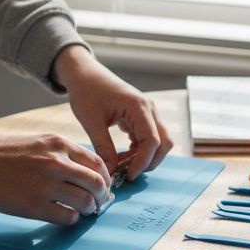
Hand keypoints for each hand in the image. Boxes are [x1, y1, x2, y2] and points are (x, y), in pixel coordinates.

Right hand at [0, 126, 110, 224]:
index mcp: (59, 144)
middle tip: (98, 203)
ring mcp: (47, 184)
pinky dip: (71, 219)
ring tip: (81, 211)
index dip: (104, 178)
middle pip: (97, 184)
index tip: (102, 186)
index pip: (97, 163)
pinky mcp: (34, 205)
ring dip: (88, 210)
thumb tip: (83, 173)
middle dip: (102, 197)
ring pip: (86, 202)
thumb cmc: (1, 152)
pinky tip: (64, 216)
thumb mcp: (37, 141)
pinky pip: (67, 217)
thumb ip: (61, 154)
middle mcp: (57, 162)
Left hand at [51, 45, 172, 180]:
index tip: (127, 175)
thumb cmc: (86, 92)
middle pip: (164, 143)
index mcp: (138, 107)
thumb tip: (110, 172)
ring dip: (145, 157)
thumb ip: (103, 147)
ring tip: (122, 165)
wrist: (85, 74)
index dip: (142, 162)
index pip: (152, 141)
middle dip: (150, 162)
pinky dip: (140, 150)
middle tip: (128, 174)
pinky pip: (149, 137)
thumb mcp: (91, 121)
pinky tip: (122, 156)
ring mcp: (148, 111)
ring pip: (159, 141)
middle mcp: (148, 108)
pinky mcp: (142, 116)